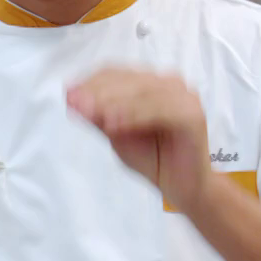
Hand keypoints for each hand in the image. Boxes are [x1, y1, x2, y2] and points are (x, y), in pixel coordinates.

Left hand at [65, 68, 212, 211]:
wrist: (183, 187)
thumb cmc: (153, 158)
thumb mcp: (117, 134)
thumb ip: (98, 116)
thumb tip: (72, 98)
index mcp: (151, 83)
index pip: (116, 73)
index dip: (90, 82)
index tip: (68, 94)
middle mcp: (169, 84)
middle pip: (129, 79)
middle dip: (99, 92)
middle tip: (75, 103)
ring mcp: (184, 97)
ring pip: (144, 92)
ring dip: (115, 102)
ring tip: (92, 114)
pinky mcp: (193, 115)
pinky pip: (160, 111)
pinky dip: (136, 116)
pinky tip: (115, 125)